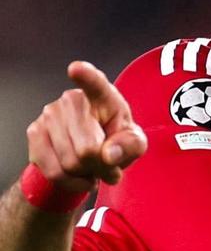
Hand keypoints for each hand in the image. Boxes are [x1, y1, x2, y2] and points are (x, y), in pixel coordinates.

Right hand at [26, 61, 147, 191]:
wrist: (91, 155)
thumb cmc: (116, 142)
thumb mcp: (134, 144)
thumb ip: (130, 146)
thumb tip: (109, 154)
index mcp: (103, 96)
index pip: (95, 83)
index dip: (86, 76)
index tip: (76, 69)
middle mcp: (72, 99)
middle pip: (87, 150)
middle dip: (100, 166)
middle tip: (106, 163)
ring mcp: (49, 114)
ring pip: (70, 163)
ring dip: (85, 174)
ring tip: (91, 165)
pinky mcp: (35, 132)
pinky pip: (53, 171)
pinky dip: (70, 182)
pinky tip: (78, 174)